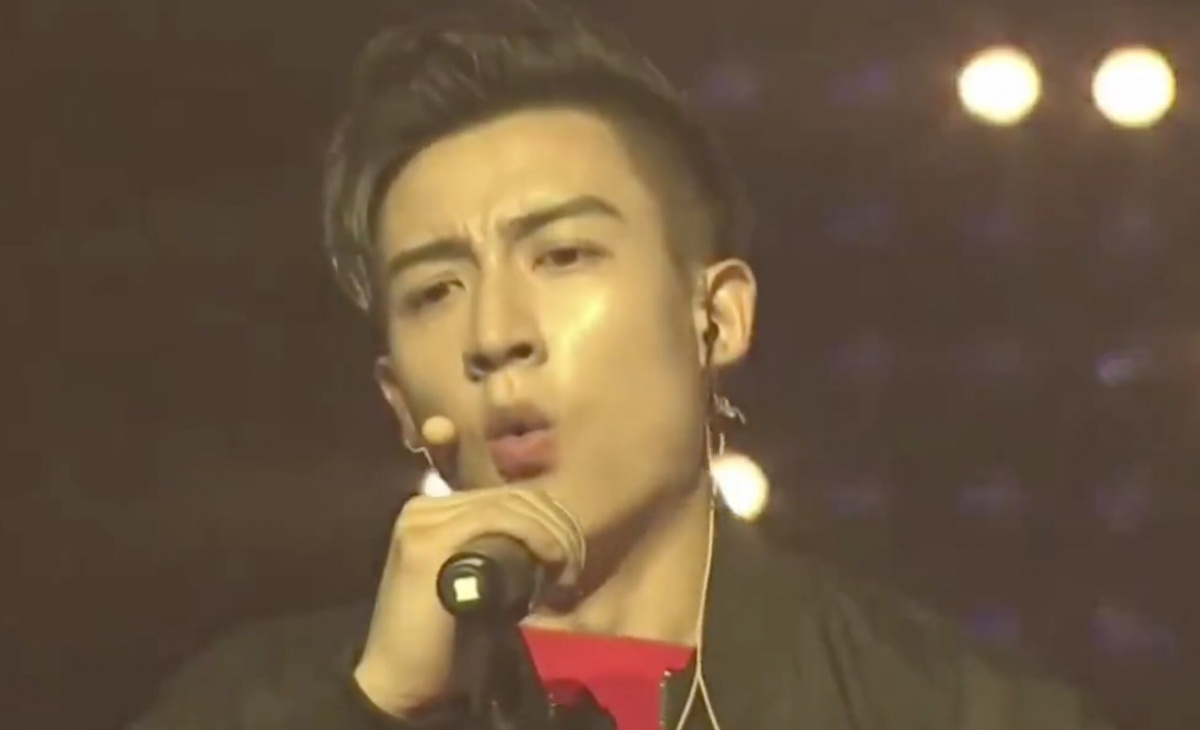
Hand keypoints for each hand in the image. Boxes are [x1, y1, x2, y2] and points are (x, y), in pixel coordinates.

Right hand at [352, 416, 584, 717]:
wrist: (401, 679)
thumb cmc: (445, 638)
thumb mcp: (477, 580)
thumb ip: (498, 552)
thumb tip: (552, 535)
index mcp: (433, 512)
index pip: (507, 495)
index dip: (551, 517)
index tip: (572, 556)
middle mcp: (423, 509)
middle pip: (512, 496)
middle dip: (557, 525)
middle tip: (574, 566)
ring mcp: (422, 522)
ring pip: (509, 504)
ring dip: (551, 533)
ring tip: (565, 572)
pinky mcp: (427, 544)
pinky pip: (496, 518)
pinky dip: (534, 534)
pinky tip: (550, 561)